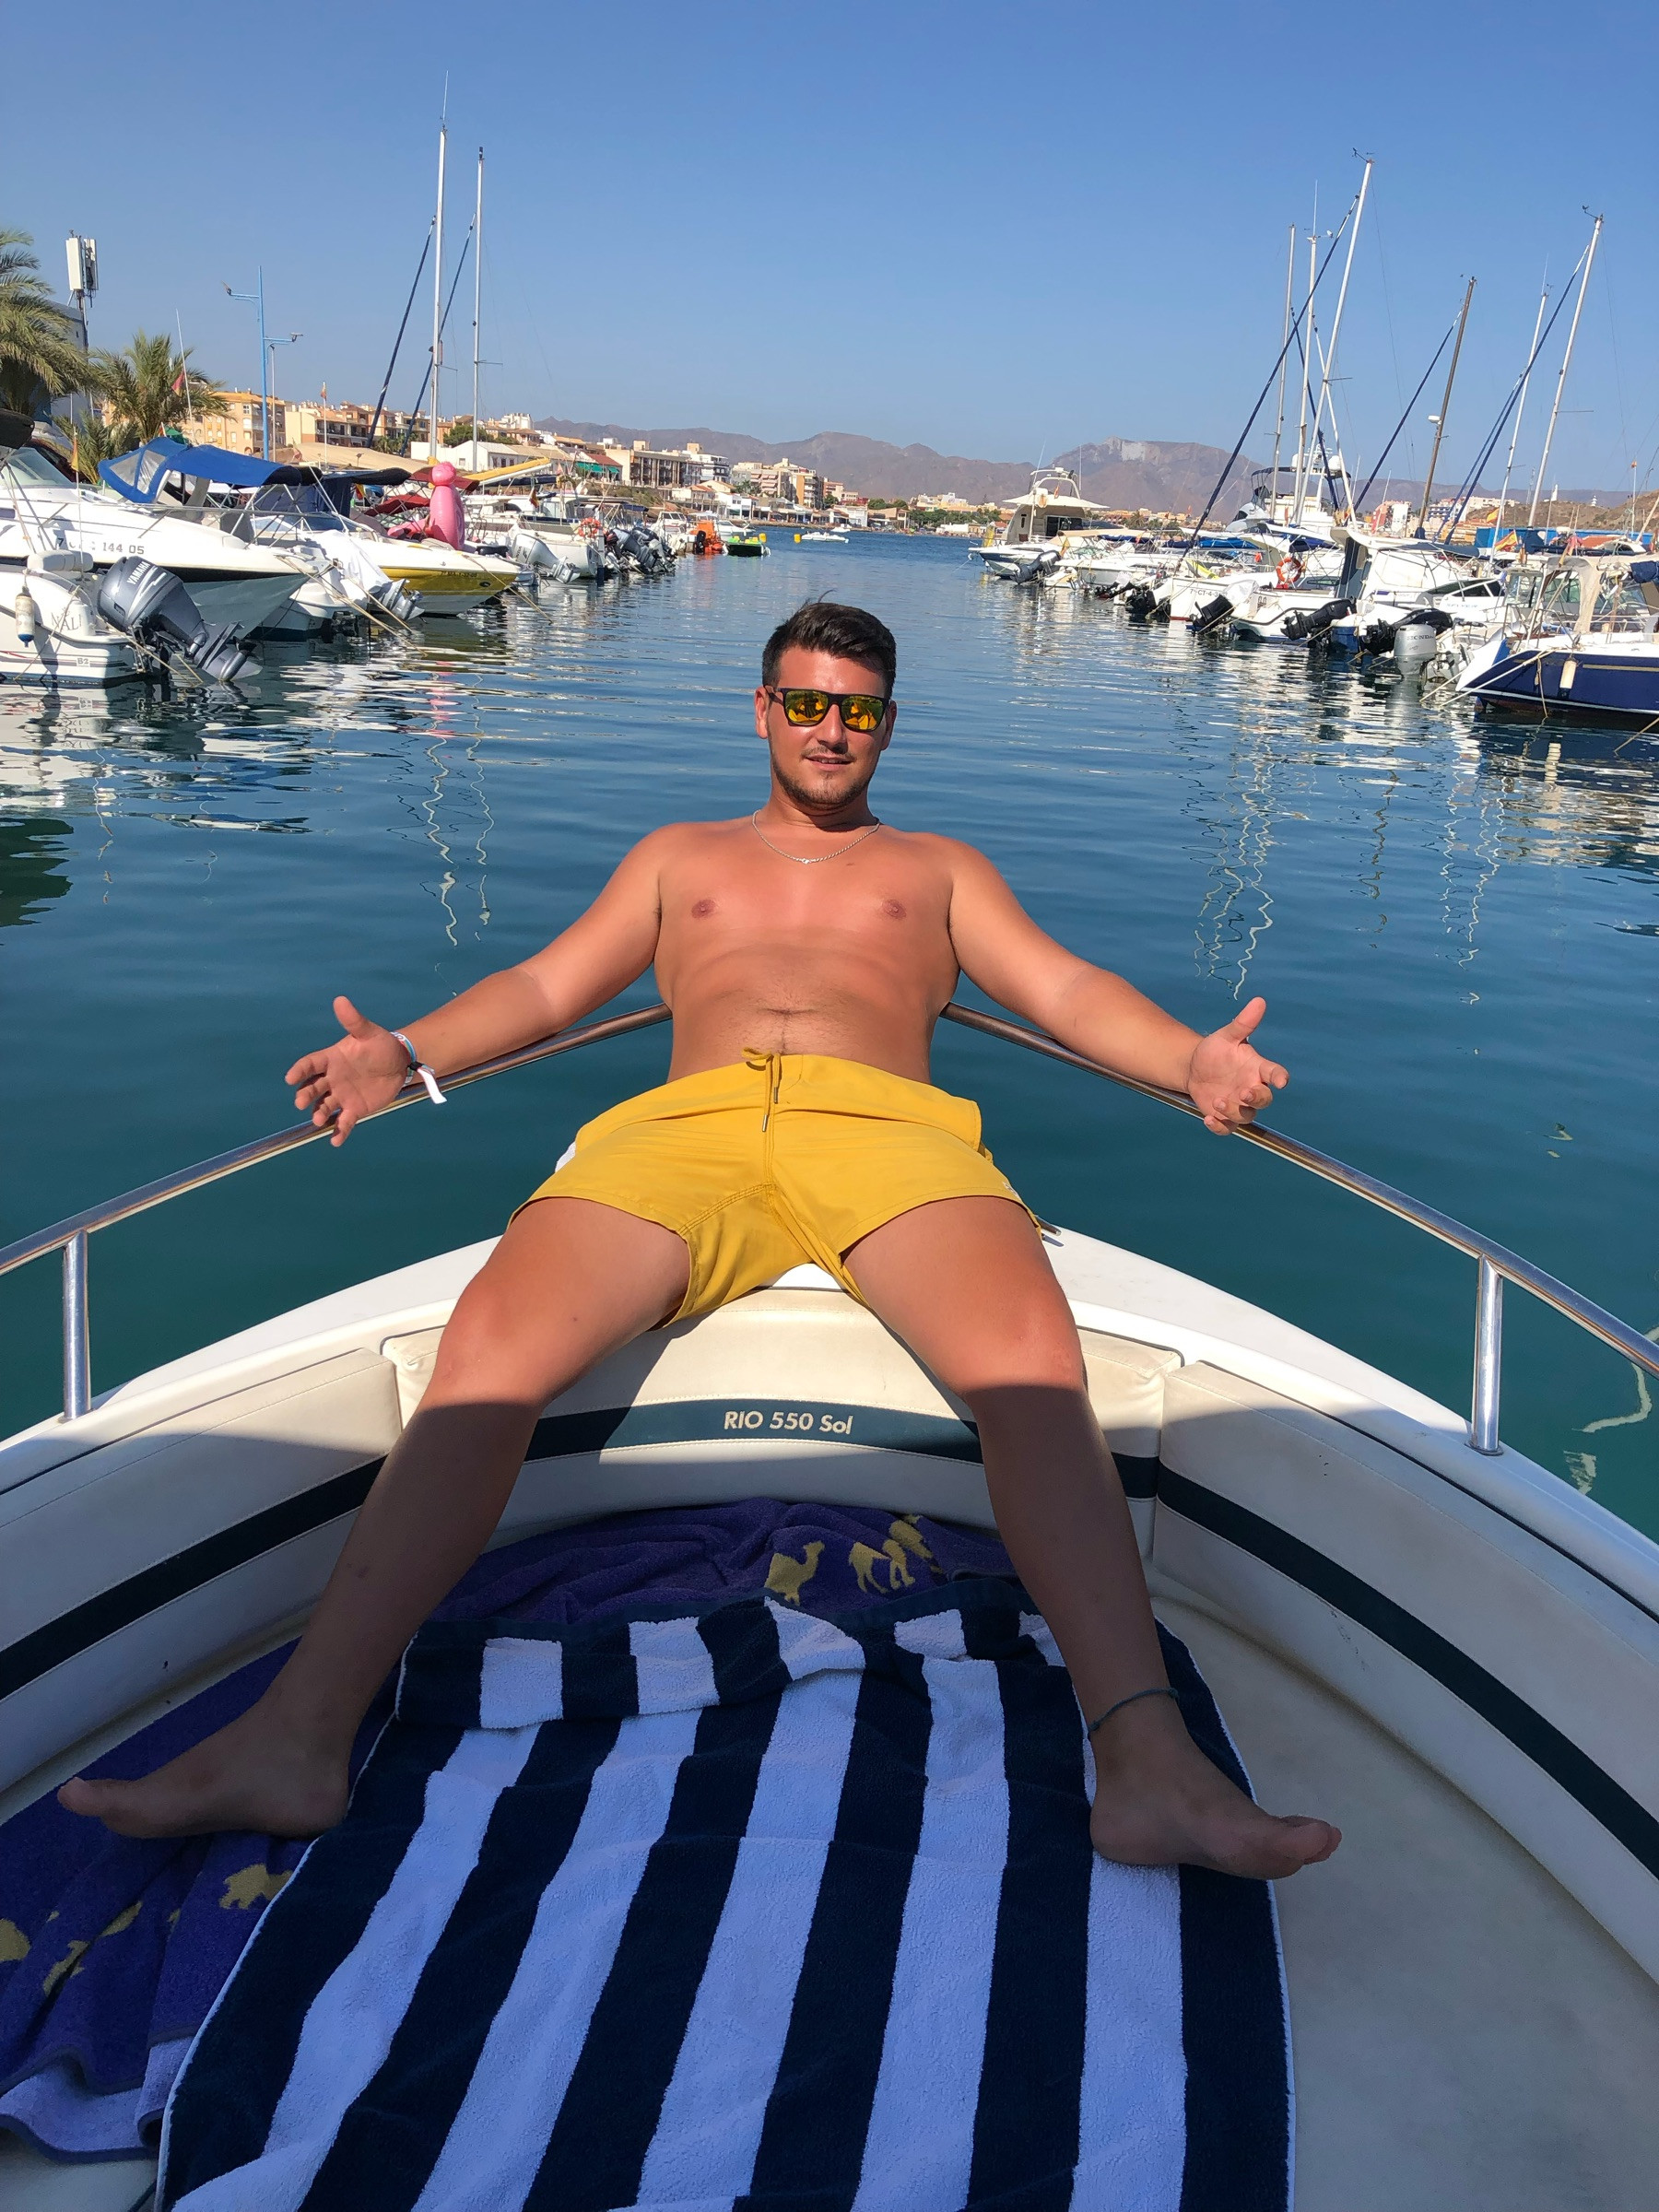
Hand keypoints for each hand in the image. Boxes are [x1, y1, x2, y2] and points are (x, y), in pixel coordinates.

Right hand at [284, 996, 410, 1146]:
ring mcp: (342, 1095)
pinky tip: (335, 1141)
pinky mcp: (354, 1109)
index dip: (300, 1071)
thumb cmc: (380, 1045)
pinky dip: (339, 1131)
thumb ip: (354, 1021)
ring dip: (320, 1114)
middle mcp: (332, 1079)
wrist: (400, 1063)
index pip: (310, 1064)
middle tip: (301, 1102)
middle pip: (313, 1088)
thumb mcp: (369, 1032)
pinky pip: (344, 1122)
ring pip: (325, 1106)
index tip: (291, 1078)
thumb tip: (340, 1000)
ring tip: (319, 1120)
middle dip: (306, 1095)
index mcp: (331, 1059)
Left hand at [1185, 996, 1287, 1134]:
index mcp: (1257, 1068)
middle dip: (1257, 1098)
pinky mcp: (1224, 1116)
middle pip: (1264, 1099)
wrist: (1194, 1068)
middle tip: (1244, 1093)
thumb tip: (1259, 1001)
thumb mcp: (1227, 1036)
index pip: (1275, 1073)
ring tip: (1218, 1101)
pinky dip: (1219, 1126)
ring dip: (1234, 1111)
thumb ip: (1243, 1023)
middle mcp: (1252, 1087)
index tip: (1281, 1080)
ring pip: (1246, 1115)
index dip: (1280, 1077)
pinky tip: (1208, 1118)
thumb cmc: (1216, 1051)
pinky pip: (1227, 1128)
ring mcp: (1238, 1104)